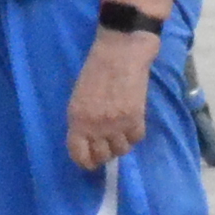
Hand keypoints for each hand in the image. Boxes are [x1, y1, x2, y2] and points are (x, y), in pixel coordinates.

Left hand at [66, 27, 154, 172]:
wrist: (120, 52)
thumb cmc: (96, 70)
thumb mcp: (79, 96)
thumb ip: (82, 120)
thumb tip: (89, 140)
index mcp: (77, 119)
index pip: (79, 154)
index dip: (85, 162)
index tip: (91, 163)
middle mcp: (95, 126)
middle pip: (102, 156)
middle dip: (105, 153)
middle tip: (108, 144)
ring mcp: (116, 124)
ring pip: (121, 150)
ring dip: (121, 143)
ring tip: (121, 130)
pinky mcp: (136, 118)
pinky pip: (136, 138)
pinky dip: (135, 133)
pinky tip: (132, 121)